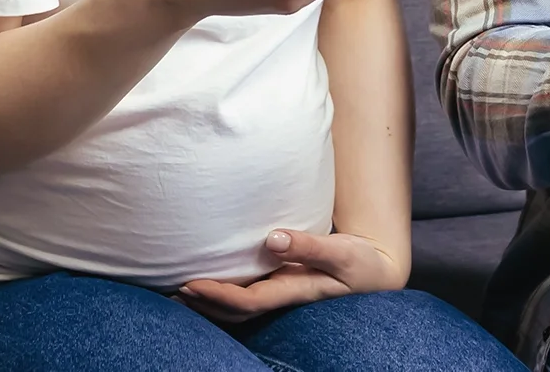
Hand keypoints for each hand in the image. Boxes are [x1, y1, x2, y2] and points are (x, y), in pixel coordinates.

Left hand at [178, 229, 402, 321]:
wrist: (379, 274)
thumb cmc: (361, 263)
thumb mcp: (341, 252)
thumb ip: (308, 245)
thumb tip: (272, 239)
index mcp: (295, 291)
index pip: (248, 300)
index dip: (217, 295)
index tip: (189, 284)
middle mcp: (284, 297)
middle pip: (235, 311)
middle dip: (203, 304)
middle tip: (170, 292)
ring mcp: (283, 295)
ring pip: (239, 307)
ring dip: (208, 303)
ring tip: (178, 293)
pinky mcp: (284, 287)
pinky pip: (248, 296)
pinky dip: (223, 295)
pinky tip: (207, 286)